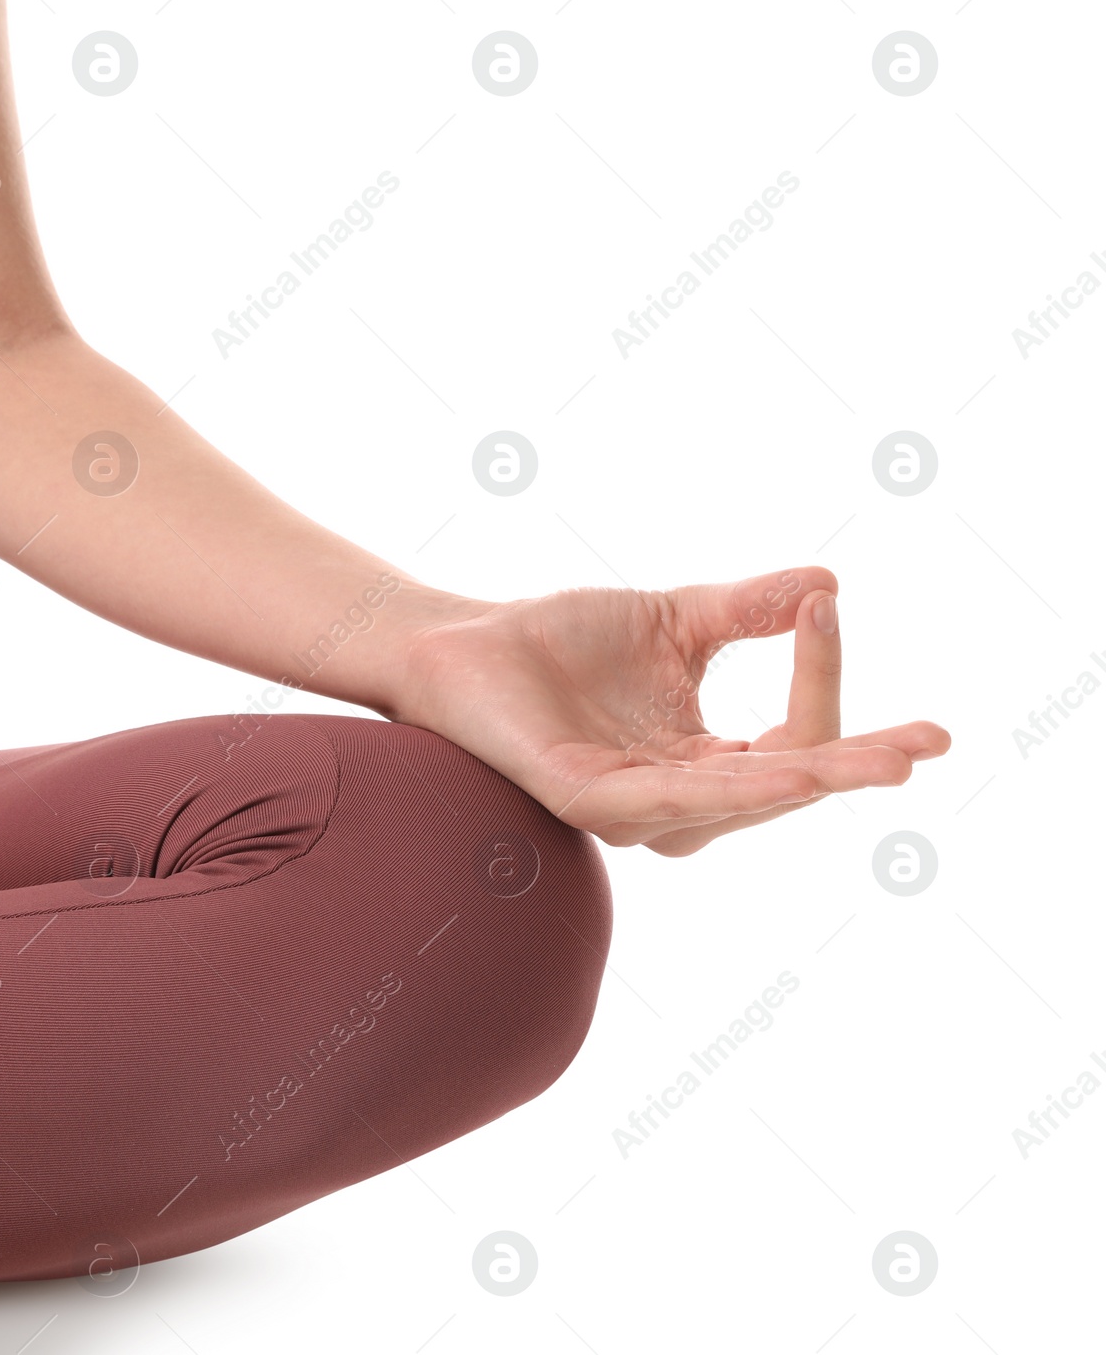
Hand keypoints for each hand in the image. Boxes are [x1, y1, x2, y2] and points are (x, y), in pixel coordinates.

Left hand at [390, 565, 949, 855]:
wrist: (467, 643)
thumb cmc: (563, 639)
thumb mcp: (678, 619)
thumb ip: (749, 612)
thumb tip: (830, 586)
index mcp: (702, 765)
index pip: (792, 742)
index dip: (821, 683)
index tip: (824, 608)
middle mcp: (676, 802)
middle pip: (785, 789)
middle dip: (858, 764)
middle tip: (930, 743)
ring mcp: (631, 809)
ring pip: (739, 802)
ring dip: (809, 777)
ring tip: (878, 761)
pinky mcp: (584, 800)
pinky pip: (666, 800)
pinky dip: (725, 786)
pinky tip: (782, 768)